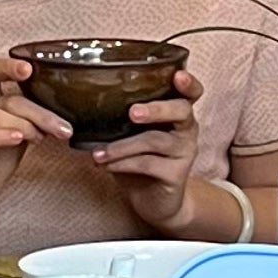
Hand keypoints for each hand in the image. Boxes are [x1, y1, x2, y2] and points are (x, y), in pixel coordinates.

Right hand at [0, 54, 65, 219]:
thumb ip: (33, 116)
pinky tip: (17, 139)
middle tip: (61, 126)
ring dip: (25, 126)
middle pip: (7, 100)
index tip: (29, 68)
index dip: (7, 66)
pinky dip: (1, 136)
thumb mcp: (20, 129)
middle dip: (39, 113)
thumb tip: (63, 111)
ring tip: (40, 137)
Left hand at [92, 67, 202, 231]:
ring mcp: (185, 152)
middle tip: (132, 113)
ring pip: (155, 140)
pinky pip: (148, 164)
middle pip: (180, 110)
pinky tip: (105, 165)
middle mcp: (187, 129)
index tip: (178, 76)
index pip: (192, 92)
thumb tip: (85, 101)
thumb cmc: (141, 159)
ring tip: (98, 153)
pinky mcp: (177, 174)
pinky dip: (122, 163)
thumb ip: (124, 118)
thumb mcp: (132, 134)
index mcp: (178, 113)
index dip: (189, 83)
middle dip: (156, 109)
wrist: (153, 201)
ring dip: (121, 146)